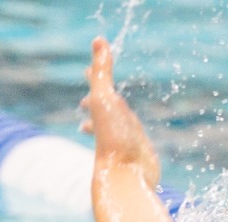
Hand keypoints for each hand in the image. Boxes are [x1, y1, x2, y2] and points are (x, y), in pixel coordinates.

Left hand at [79, 36, 159, 186]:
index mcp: (104, 113)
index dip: (93, 80)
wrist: (126, 176)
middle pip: (103, 110)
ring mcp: (128, 142)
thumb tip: (98, 40)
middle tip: (89, 97)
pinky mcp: (142, 157)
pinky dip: (136, 142)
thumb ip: (101, 73)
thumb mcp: (105, 99)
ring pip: (120, 128)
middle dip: (97, 102)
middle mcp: (114, 127)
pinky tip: (141, 148)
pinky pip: (138, 145)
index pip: (97, 91)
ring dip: (114, 123)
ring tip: (117, 120)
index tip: (85, 71)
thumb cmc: (113, 138)